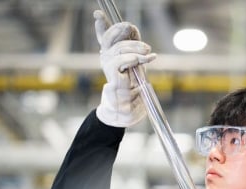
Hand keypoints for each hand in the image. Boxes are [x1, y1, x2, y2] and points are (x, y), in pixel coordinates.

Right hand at [94, 10, 156, 127]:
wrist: (124, 117)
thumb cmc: (130, 95)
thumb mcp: (135, 73)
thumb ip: (134, 56)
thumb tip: (138, 41)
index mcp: (111, 58)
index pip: (105, 39)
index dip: (102, 27)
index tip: (98, 15)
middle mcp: (107, 63)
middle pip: (109, 40)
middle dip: (125, 34)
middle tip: (145, 45)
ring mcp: (109, 73)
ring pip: (116, 50)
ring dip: (134, 48)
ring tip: (148, 53)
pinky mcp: (113, 83)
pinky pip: (118, 63)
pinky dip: (132, 58)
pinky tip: (144, 59)